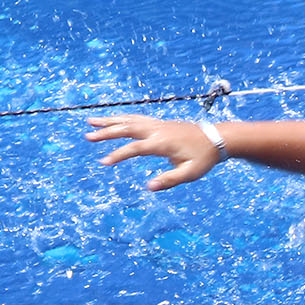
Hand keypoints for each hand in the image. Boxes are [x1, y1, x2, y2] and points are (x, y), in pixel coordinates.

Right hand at [86, 114, 221, 191]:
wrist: (217, 138)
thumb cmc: (204, 158)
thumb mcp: (190, 173)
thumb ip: (170, 180)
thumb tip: (149, 187)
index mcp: (162, 143)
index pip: (135, 148)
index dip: (118, 155)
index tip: (103, 162)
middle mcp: (157, 130)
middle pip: (127, 129)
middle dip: (106, 132)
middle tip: (88, 136)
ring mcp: (158, 124)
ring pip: (129, 120)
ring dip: (109, 121)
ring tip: (90, 122)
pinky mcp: (159, 123)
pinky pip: (136, 118)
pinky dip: (122, 118)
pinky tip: (113, 120)